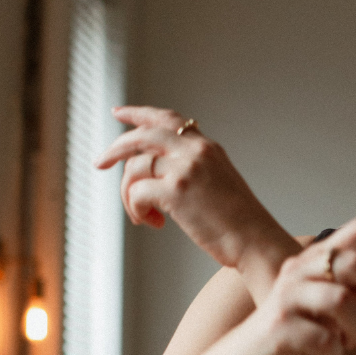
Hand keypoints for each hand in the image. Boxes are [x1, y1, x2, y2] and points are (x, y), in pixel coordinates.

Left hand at [96, 106, 289, 270]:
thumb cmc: (239, 222)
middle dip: (114, 149)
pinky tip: (153, 223)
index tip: (118, 113)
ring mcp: (185, 168)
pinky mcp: (176, 190)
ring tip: (142, 216)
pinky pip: (137, 192)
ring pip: (135, 169)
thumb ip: (191, 168)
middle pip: (141, 136)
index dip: (137, 114)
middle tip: (99, 164)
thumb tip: (153, 172)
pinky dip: (137, 210)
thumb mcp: (219, 182)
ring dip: (129, 195)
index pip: (167, 118)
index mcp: (206, 147)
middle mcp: (195, 150)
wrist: (256, 241)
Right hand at [208, 212, 355, 354]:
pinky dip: (335, 352)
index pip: (354, 231)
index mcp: (313, 260)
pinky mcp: (280, 328)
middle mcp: (298, 270)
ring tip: (347, 343)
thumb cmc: (295, 329)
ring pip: (343, 302)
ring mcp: (287, 298)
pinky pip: (327, 340)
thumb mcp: (333, 306)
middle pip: (355, 264)